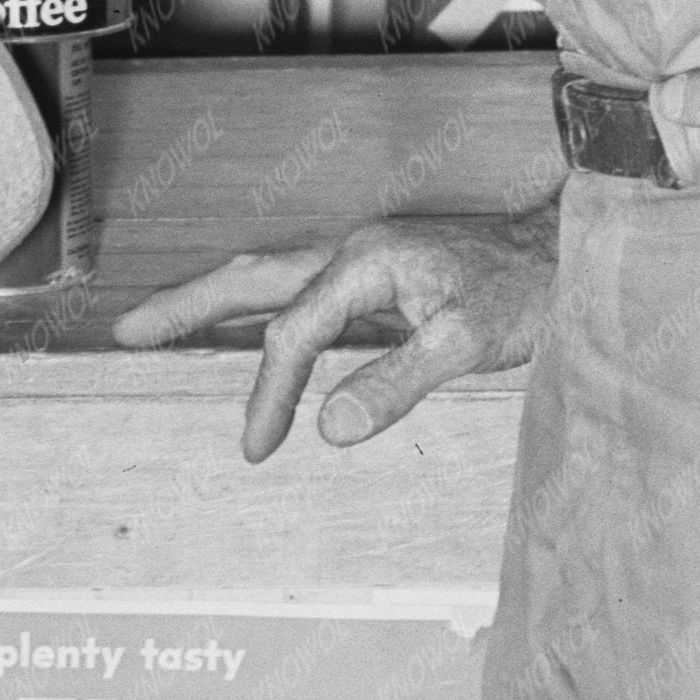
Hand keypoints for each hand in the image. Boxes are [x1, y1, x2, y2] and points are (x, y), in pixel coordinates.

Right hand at [115, 217, 553, 455]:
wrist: (575, 255)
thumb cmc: (530, 292)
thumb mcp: (469, 342)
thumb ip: (399, 381)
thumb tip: (330, 426)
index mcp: (365, 262)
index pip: (293, 334)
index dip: (270, 393)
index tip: (256, 447)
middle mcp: (355, 251)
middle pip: (252, 279)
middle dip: (187, 306)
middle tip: (125, 331)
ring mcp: (368, 260)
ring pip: (273, 281)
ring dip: (217, 303)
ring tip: (163, 325)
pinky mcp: (384, 275)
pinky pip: (304, 292)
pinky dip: (264, 310)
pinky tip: (257, 330)